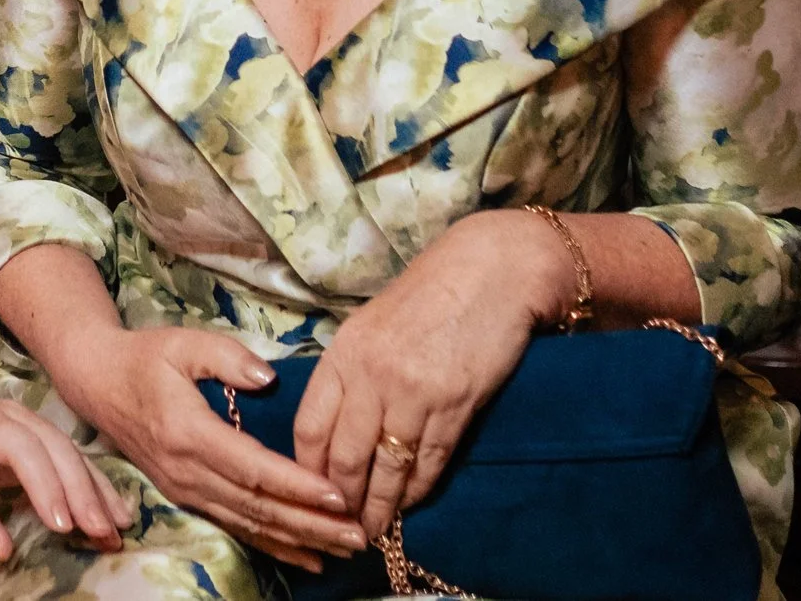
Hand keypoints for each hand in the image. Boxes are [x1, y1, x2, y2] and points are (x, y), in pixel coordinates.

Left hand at [0, 380, 129, 561]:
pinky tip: (114, 511)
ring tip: (116, 528)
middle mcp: (13, 416)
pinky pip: (74, 460)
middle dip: (82, 492)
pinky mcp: (42, 439)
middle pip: (56, 447)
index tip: (61, 524)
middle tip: (101, 532)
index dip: (45, 483)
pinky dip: (95, 487)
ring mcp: (32, 423)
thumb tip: (4, 549)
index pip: (20, 447)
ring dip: (97, 491)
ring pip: (73, 452)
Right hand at [59, 324, 363, 570]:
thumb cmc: (145, 358)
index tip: (338, 495)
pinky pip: (236, 527)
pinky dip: (273, 546)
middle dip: (311, 524)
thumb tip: (268, 377)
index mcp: (189, 433)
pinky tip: (306, 556)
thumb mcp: (183, 342)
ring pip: (250, 524)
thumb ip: (227, 357)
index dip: (296, 485)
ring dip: (299, 540)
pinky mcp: (187, 496)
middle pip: (257, 506)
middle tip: (359, 534)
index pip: (252, 468)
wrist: (98, 383)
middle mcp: (187, 471)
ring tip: (344, 548)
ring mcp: (185, 489)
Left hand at [294, 211, 563, 540]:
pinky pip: (431, 461)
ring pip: (388, 468)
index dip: (306, 468)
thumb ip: (351, 370)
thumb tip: (333, 422)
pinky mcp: (457, 404)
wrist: (494, 271)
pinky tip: (410, 503)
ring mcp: (415, 392)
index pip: (310, 426)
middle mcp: (373, 374)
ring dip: (380, 507)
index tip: (307, 491)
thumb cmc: (430, 294)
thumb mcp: (373, 322)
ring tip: (374, 530)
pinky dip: (418, 489)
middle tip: (341, 527)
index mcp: (345, 352)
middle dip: (342, 500)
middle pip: (345, 457)